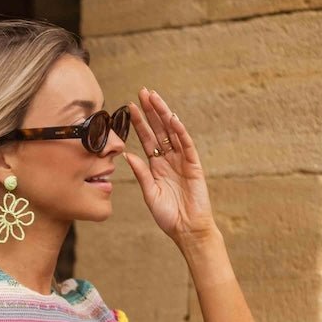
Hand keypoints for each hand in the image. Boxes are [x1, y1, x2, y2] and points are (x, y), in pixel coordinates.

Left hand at [123, 87, 218, 246]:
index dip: (139, 123)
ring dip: (164, 115)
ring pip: (173, 132)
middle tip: (143, 92)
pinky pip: (187, 145)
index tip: (130, 107)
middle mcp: (169, 159)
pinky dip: (180, 132)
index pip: (147, 138)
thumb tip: (128, 155)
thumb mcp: (149, 193)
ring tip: (155, 98)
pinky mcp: (194, 166)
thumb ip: (141, 174)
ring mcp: (183, 160)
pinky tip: (172, 119)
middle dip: (152, 111)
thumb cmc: (168, 215)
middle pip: (159, 129)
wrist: (187, 229)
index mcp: (157, 165)